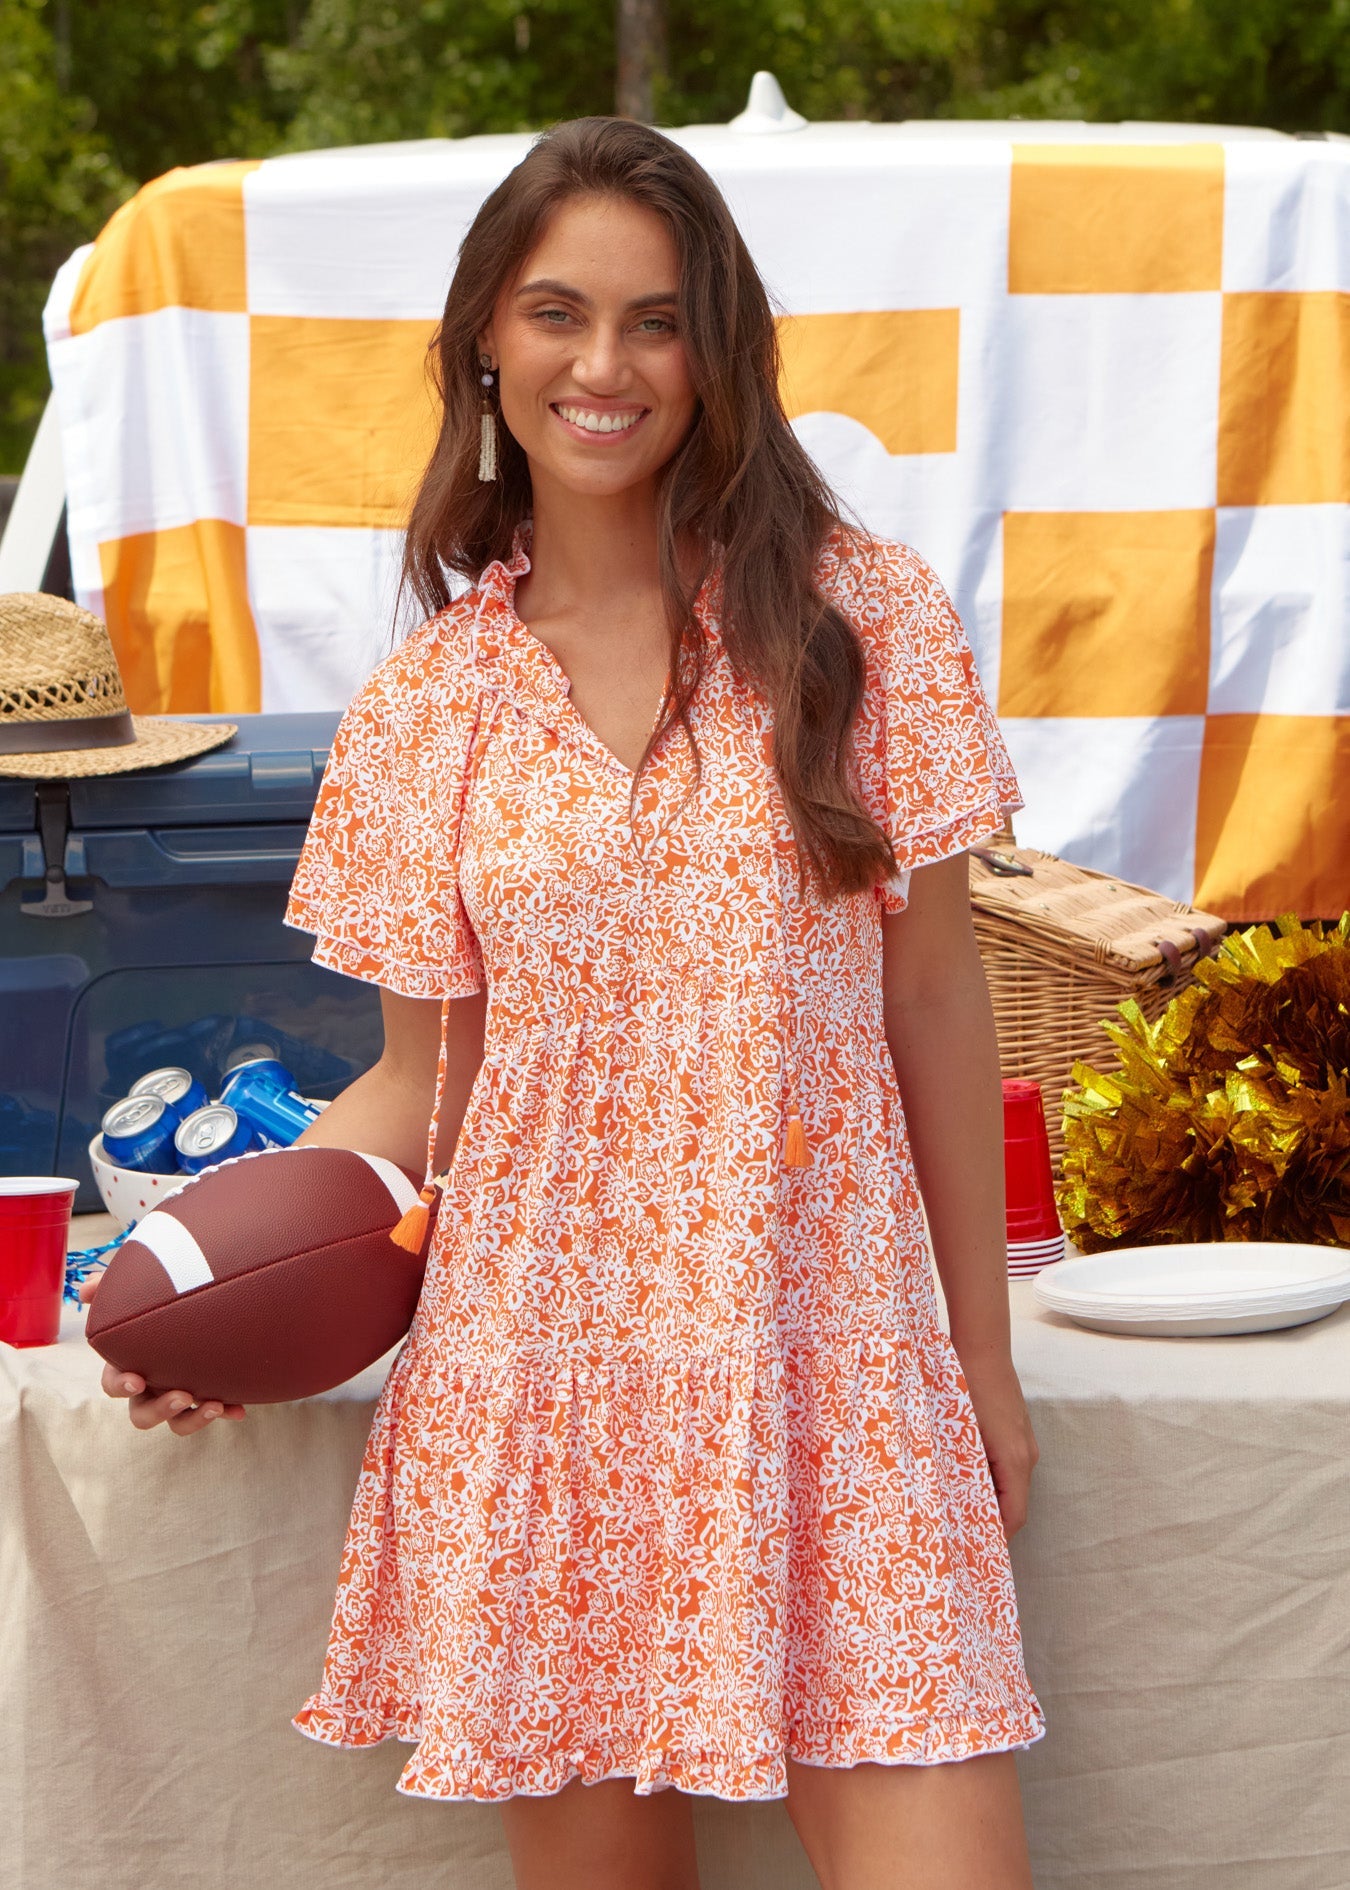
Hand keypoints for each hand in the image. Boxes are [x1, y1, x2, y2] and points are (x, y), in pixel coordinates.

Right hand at [78, 1271, 245, 1433]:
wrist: (205, 1301)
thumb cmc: (161, 1295)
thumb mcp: (136, 1288)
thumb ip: (109, 1287)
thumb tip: (85, 1290)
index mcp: (130, 1365)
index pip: (114, 1384)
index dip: (121, 1385)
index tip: (137, 1379)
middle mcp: (152, 1386)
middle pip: (142, 1414)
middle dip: (160, 1410)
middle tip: (182, 1395)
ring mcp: (179, 1393)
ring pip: (178, 1423)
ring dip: (194, 1419)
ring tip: (215, 1404)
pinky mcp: (207, 1395)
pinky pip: (213, 1412)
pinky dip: (226, 1411)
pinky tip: (239, 1409)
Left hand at [954, 1347, 1037, 1538]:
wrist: (983, 1349)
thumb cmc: (967, 1389)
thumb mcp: (959, 1434)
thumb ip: (961, 1470)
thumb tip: (951, 1503)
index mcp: (1014, 1461)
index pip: (1014, 1517)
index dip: (996, 1538)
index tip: (974, 1550)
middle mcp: (1027, 1456)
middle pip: (1014, 1504)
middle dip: (991, 1522)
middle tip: (961, 1535)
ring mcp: (1025, 1444)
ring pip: (1011, 1486)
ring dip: (991, 1500)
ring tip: (960, 1509)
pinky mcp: (1018, 1433)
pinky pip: (1009, 1468)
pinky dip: (992, 1480)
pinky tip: (966, 1478)